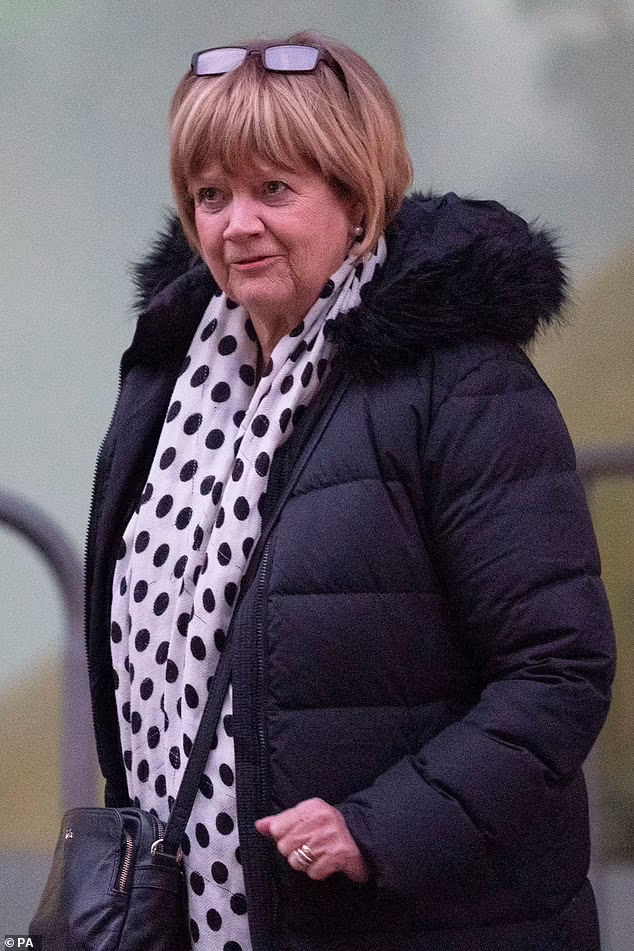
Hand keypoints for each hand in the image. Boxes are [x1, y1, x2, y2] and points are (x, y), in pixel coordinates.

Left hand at [255, 797, 370, 883]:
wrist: (363, 837)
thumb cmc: (330, 827)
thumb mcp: (307, 816)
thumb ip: (281, 820)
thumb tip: (259, 825)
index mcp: (310, 807)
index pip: (277, 827)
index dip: (283, 836)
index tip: (295, 836)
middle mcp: (319, 819)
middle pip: (284, 847)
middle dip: (294, 851)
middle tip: (309, 846)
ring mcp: (328, 838)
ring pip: (296, 862)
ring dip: (305, 863)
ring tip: (318, 854)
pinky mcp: (337, 856)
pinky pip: (313, 872)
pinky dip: (319, 871)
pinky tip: (327, 863)